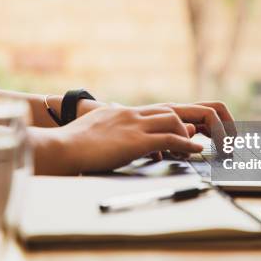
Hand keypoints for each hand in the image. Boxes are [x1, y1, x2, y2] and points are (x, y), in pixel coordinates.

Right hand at [77, 100, 235, 160]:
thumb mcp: (93, 131)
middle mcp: (131, 114)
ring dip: (188, 133)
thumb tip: (113, 141)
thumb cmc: (72, 144)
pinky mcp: (136, 140)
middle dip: (186, 121)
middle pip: (168, 110)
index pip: (153, 110)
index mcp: (121, 112)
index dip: (171, 118)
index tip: (183, 127)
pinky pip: (170, 138)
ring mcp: (134, 125)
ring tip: (198, 145)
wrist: (62, 147)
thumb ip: (107, 131)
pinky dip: (186, 143)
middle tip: (198, 133)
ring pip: (173, 120)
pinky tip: (195, 150)